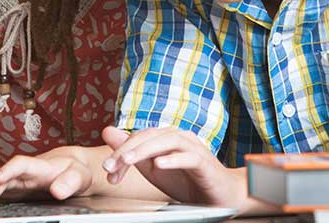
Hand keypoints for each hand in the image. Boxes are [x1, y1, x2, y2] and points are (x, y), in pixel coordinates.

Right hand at [0, 151, 92, 207]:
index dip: (7, 171)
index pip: (20, 164)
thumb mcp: (79, 176)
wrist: (71, 168)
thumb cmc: (74, 171)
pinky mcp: (8, 188)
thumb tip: (57, 191)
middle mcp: (20, 172)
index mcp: (37, 166)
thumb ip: (69, 183)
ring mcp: (12, 180)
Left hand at [101, 126, 244, 208]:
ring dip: (145, 150)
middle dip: (127, 150)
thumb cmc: (188, 181)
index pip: (139, 137)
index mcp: (166, 137)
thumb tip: (107, 132)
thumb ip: (133, 153)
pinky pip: (189, 157)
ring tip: (128, 160)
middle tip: (110, 165)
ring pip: (168, 141)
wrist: (221, 196)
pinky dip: (173, 159)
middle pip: (150, 136)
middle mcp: (180, 137)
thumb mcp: (153, 169)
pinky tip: (160, 164)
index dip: (121, 151)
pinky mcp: (205, 162)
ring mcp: (194, 147)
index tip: (108, 170)